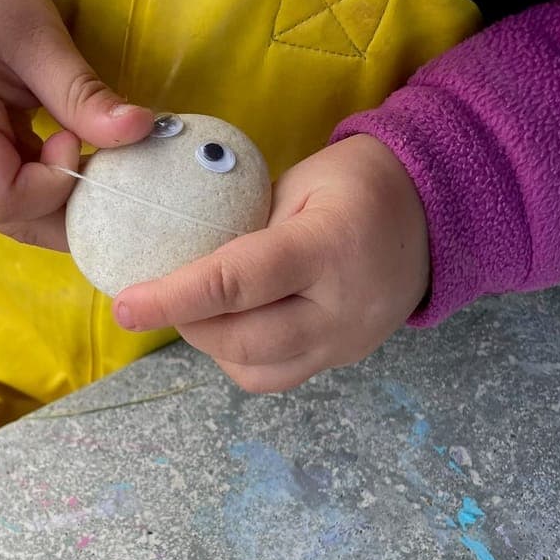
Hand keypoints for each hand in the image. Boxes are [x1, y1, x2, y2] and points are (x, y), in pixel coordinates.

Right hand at [0, 0, 151, 249]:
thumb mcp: (39, 37)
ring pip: (11, 214)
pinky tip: (75, 164)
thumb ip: (83, 95)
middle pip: (8, 218)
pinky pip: (9, 194)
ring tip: (96, 172)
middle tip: (110, 180)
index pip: (0, 196)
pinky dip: (47, 189)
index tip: (74, 139)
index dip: (51, 185)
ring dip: (60, 204)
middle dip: (66, 211)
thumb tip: (141, 130)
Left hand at [113, 135, 430, 390]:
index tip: (125, 305)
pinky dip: (239, 359)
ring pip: (256, 371)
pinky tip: (231, 327)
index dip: (174, 297)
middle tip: (157, 298)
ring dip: (211, 344)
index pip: (237, 282)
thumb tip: (177, 261)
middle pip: (242, 339)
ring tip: (198, 310)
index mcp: (328, 246)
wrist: (435, 213)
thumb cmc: (356, 183)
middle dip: (186, 322)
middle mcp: (341, 307)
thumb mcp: (297, 181)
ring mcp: (346, 342)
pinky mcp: (343, 359)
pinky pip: (276, 377)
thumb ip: (242, 226)